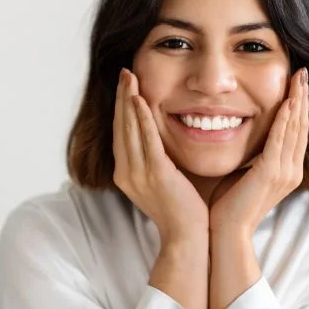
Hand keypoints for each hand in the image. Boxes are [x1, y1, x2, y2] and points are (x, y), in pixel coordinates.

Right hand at [112, 68, 208, 242]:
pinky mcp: (156, 174)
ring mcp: (138, 174)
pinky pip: (147, 140)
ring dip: (128, 100)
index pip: (121, 133)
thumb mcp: (162, 181)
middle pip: (120, 126)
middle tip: (124, 71)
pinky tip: (140, 99)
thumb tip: (160, 140)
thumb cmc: (182, 210)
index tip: (125, 84)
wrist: (188, 237)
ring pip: (130, 129)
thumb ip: (156, 160)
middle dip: (121, 97)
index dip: (121, 107)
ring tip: (128, 77)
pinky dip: (142, 118)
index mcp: (125, 174)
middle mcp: (126, 173)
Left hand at [208, 67, 308, 234]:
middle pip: (301, 126)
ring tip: (298, 79)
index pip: (296, 132)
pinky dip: (284, 119)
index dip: (298, 107)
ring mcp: (284, 173)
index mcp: (287, 171)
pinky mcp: (271, 173)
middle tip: (302, 73)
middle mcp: (292, 171)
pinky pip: (280, 140)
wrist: (226, 233)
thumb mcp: (244, 174)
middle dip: (302, 98)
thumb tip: (241, 133)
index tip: (297, 84)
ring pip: (294, 129)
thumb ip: (250, 155)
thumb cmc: (228, 206)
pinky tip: (286, 102)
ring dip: (296, 102)